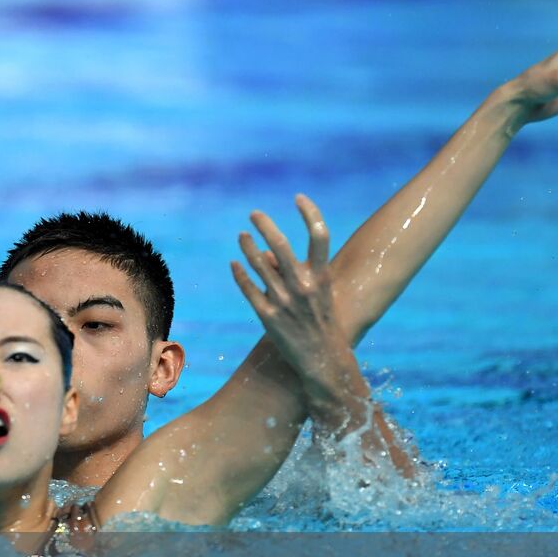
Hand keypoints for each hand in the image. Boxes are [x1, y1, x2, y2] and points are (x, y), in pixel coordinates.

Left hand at [231, 194, 354, 393]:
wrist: (323, 360)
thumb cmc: (322, 321)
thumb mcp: (318, 293)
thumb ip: (297, 270)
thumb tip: (267, 253)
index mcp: (321, 277)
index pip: (319, 235)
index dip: (310, 212)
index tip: (298, 197)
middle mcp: (302, 286)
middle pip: (281, 245)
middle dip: (265, 225)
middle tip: (254, 213)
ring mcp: (283, 301)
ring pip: (259, 264)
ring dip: (248, 246)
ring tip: (242, 235)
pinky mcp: (267, 316)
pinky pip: (249, 288)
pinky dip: (240, 273)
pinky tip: (234, 263)